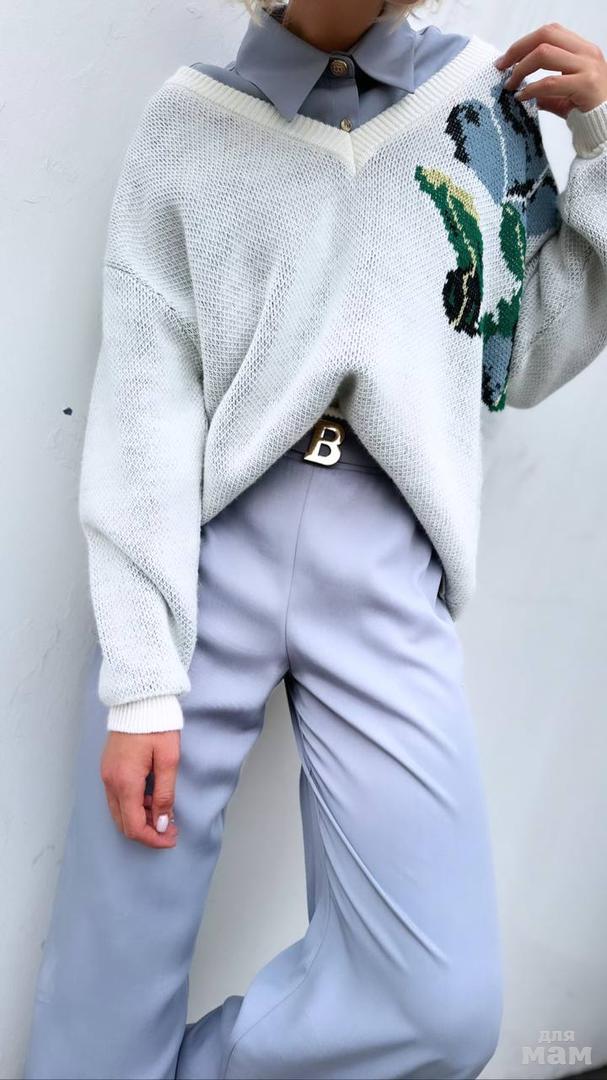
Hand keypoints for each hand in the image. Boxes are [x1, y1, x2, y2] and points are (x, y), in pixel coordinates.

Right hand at [100, 730, 179, 847]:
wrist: (139, 700)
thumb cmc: (157, 725)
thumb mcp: (169, 760)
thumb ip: (165, 794)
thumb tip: (162, 823)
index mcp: (125, 782)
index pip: (134, 826)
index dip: (153, 838)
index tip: (171, 838)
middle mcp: (110, 782)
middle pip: (124, 823)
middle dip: (147, 832)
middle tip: (170, 830)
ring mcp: (106, 775)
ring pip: (118, 812)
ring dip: (140, 819)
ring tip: (163, 811)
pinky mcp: (107, 768)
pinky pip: (116, 797)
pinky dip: (132, 805)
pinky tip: (150, 797)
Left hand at [494, 22, 606, 117]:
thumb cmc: (589, 111)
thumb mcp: (566, 95)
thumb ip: (546, 92)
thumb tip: (522, 93)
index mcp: (583, 50)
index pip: (550, 33)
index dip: (525, 42)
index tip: (506, 59)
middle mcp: (586, 53)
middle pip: (546, 35)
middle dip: (518, 49)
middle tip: (501, 67)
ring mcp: (588, 67)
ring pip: (545, 53)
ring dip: (521, 68)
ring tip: (511, 84)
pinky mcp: (586, 85)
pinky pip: (550, 82)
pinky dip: (531, 89)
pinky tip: (521, 97)